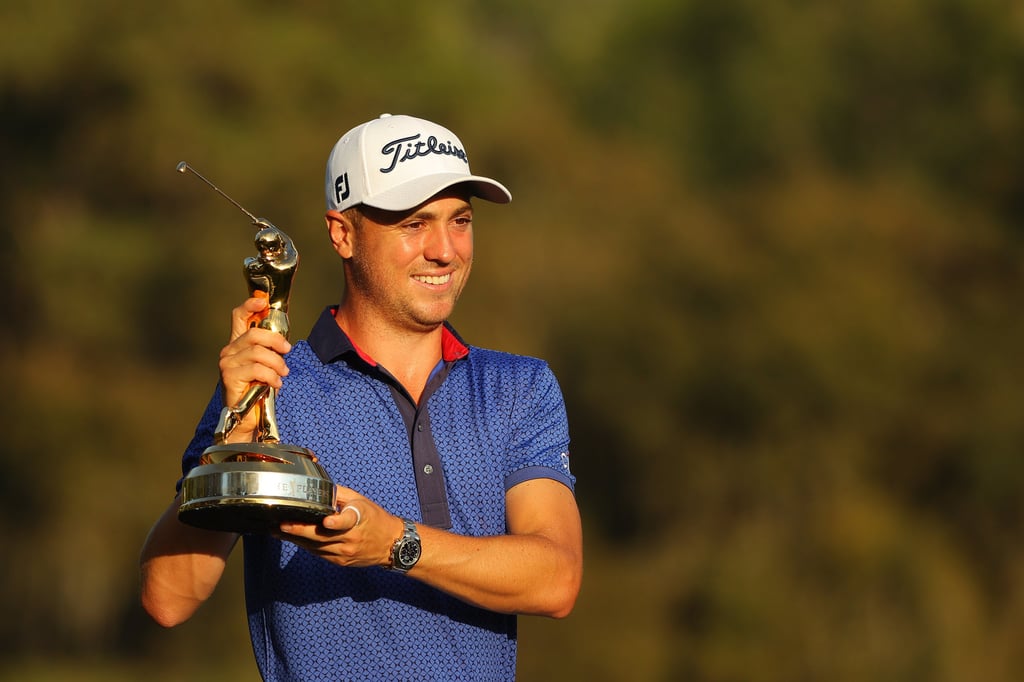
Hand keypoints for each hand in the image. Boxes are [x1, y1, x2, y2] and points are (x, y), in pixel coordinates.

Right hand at [218, 296, 291, 439]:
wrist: (248, 418)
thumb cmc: (258, 390)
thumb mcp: (267, 365)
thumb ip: (270, 350)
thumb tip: (284, 339)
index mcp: (238, 344)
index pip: (239, 316)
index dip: (250, 305)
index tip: (263, 303)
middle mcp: (228, 351)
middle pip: (255, 333)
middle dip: (276, 341)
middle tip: (287, 351)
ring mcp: (227, 363)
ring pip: (258, 352)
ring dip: (277, 363)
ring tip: (283, 374)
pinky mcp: (229, 377)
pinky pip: (257, 369)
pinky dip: (272, 376)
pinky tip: (276, 384)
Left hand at [277, 486, 404, 568]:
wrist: (391, 544)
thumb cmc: (375, 518)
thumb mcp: (360, 501)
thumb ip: (339, 494)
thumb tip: (317, 488)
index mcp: (358, 519)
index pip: (347, 521)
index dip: (336, 522)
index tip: (327, 522)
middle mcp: (351, 538)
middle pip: (322, 537)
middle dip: (299, 531)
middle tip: (282, 526)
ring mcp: (345, 552)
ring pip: (315, 547)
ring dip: (297, 539)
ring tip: (279, 531)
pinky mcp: (340, 561)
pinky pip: (318, 553)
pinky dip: (306, 545)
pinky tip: (295, 538)